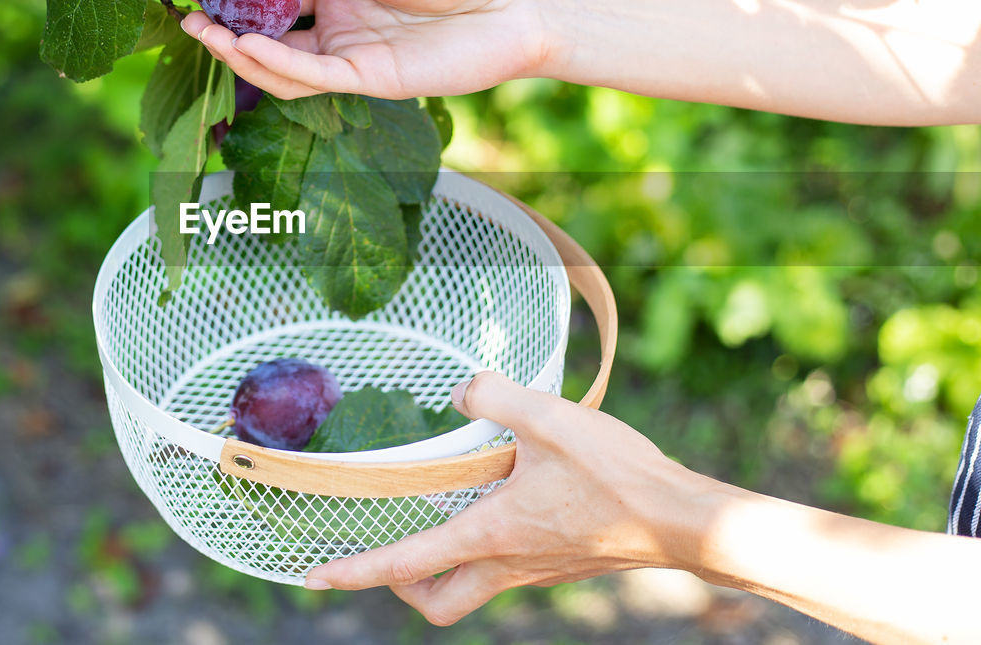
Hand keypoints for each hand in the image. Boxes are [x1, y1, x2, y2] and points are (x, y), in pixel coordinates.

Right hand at [180, 0, 550, 99]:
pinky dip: (278, 64)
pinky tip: (247, 45)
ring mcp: (351, 54)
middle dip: (225, 23)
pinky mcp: (370, 79)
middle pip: (271, 31)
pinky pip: (314, 76)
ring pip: (284, 62)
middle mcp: (339, 24)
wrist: (518, 3)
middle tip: (185, 9)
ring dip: (240, 50)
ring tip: (202, 30)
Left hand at [303, 372, 700, 625]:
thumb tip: (458, 392)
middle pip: (438, 602)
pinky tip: (503, 500)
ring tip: (442, 517)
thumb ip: (493, 398)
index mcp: (490, 535)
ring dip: (446, 565)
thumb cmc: (617, 476)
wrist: (682, 520)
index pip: (405, 563)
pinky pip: (508, 569)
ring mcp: (537, 571)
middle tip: (392, 554)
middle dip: (403, 586)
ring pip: (472, 588)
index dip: (354, 571)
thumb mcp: (547, 419)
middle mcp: (507, 564)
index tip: (314, 577)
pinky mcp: (562, 565)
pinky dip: (487, 547)